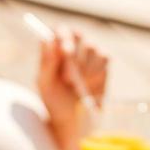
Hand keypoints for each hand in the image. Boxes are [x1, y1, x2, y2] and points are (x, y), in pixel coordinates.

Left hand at [36, 26, 109, 149]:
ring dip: (84, 68)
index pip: (60, 30)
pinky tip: (89, 85)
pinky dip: (96, 73)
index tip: (64, 52)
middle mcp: (73, 45)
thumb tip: (47, 39)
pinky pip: (104, 58)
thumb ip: (46, 62)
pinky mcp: (103, 62)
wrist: (73, 118)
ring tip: (76, 85)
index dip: (63, 37)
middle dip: (74, 55)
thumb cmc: (54, 99)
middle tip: (68, 78)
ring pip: (92, 47)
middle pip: (78, 34)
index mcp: (54, 47)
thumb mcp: (45, 84)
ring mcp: (89, 52)